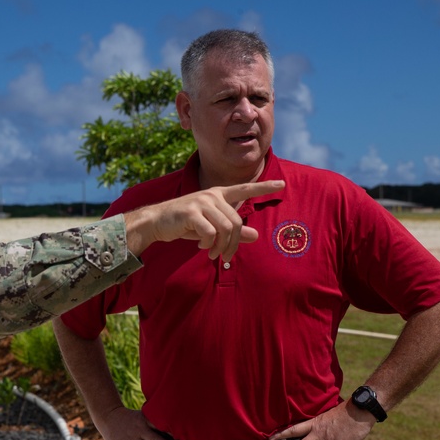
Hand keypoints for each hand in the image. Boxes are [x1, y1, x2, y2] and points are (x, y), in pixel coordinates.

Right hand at [94, 406, 176, 439]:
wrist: (108, 417)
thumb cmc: (129, 418)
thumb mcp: (141, 416)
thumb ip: (153, 423)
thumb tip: (171, 430)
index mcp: (145, 421)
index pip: (159, 426)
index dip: (169, 431)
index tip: (180, 437)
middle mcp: (139, 430)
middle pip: (154, 439)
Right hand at [124, 180, 284, 259]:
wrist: (157, 222)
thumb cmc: (185, 224)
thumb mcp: (211, 227)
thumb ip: (233, 231)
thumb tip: (255, 236)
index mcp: (218, 195)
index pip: (245, 189)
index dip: (264, 187)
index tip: (282, 184)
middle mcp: (212, 195)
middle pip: (235, 222)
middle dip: (232, 243)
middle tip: (223, 255)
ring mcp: (201, 202)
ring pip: (225, 228)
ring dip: (220, 246)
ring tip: (211, 253)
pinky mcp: (191, 212)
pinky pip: (210, 232)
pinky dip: (207, 244)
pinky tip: (201, 245)